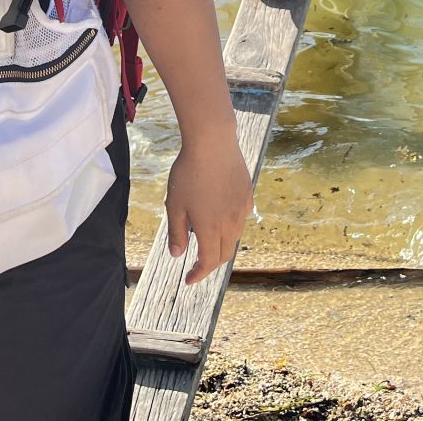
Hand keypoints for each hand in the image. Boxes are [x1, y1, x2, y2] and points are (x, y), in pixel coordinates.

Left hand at [166, 132, 253, 284]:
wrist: (213, 143)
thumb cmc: (188, 173)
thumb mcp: (175, 204)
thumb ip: (177, 233)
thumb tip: (178, 255)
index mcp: (209, 228)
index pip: (208, 262)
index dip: (198, 274)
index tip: (188, 279)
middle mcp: (229, 223)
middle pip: (224, 254)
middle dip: (210, 264)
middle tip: (197, 264)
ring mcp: (241, 209)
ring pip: (234, 237)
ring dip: (221, 245)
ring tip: (206, 238)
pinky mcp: (247, 195)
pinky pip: (240, 219)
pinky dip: (230, 227)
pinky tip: (220, 215)